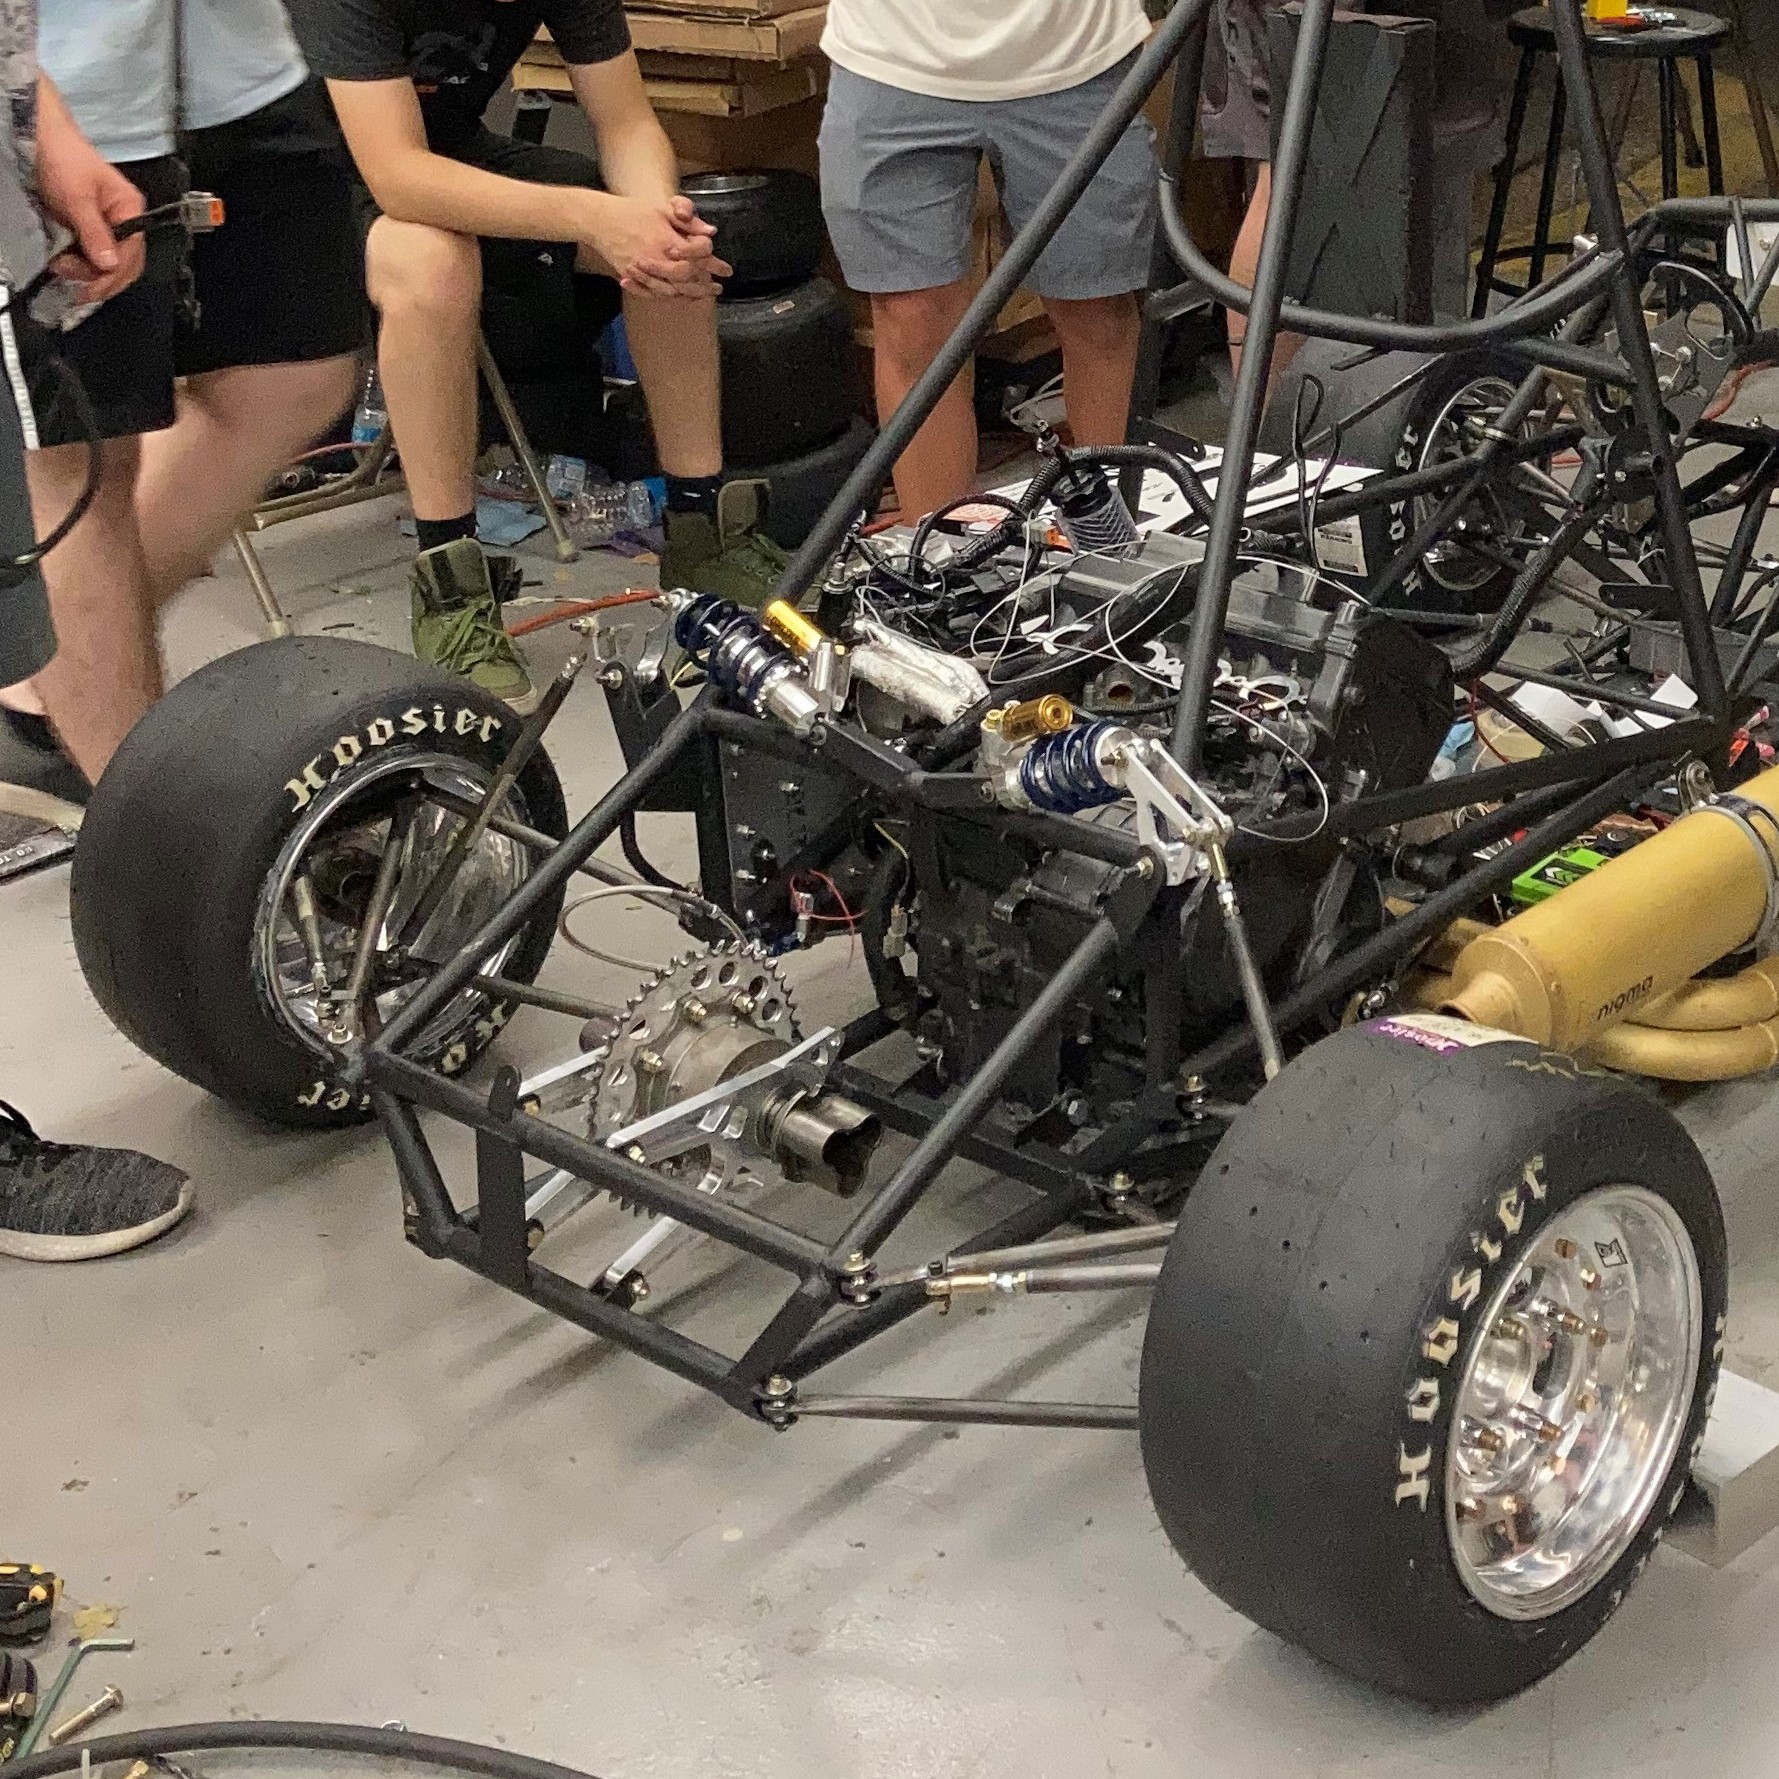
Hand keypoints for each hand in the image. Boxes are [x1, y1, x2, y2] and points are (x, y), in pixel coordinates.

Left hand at [34, 81, 144, 303]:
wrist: (39, 137)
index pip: (131, 254)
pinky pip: (93, 258)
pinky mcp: (89, 230)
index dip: (111, 274)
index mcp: (130, 210)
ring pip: (109, 265)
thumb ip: (94, 232)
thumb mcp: (77, 196)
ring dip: (88, 275)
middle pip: (124, 265)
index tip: (89, 285)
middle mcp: (124, 221)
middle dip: (101, 279)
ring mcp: (107, 227)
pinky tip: (68, 269)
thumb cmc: (62, 157)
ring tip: (64, 272)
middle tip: (75, 285)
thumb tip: (109, 264)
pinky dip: (81, 268)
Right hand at [582, 193, 728, 299]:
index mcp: (667, 240)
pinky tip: (678, 296)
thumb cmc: (633, 210)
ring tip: (702, 296)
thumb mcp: (662, 209)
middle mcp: (657, 259)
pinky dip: (668, 297)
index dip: (714, 264)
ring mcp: (643, 271)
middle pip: (687, 280)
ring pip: (671, 291)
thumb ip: (687, 220)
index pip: (697, 257)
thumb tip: (711, 231)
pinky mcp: (632, 277)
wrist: (600, 220)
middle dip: (704, 286)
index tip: (726, 270)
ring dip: (689, 295)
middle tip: (717, 289)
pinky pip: (653, 293)